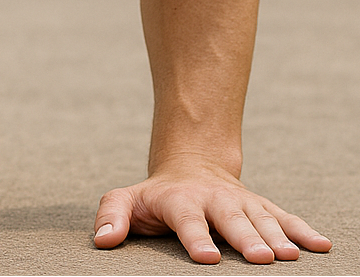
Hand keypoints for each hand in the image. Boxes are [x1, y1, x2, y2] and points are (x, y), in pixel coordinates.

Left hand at [93, 162, 330, 263]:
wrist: (189, 165)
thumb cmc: (155, 196)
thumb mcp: (126, 200)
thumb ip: (111, 217)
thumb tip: (102, 241)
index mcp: (179, 200)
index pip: (187, 220)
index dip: (196, 237)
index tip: (207, 258)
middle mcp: (213, 200)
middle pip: (231, 220)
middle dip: (246, 238)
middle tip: (261, 259)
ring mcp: (240, 202)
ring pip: (261, 218)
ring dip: (278, 237)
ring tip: (290, 257)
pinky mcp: (261, 207)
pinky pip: (285, 217)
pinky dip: (303, 231)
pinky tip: (321, 245)